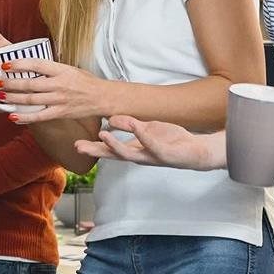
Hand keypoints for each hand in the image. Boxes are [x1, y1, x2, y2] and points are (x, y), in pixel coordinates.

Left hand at [0, 58, 107, 123]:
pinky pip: (39, 116)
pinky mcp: (60, 113)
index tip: (6, 65)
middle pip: (30, 84)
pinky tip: (12, 115)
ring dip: (14, 98)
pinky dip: (25, 117)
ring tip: (1, 96)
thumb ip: (51, 68)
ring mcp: (60, 100)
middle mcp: (59, 84)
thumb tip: (30, 65)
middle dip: (11, 83)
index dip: (19, 64)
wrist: (102, 97)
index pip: (36, 64)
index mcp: (61, 70)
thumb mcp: (69, 68)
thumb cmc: (85, 81)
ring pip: (31, 100)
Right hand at [74, 115, 225, 170]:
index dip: (93, 148)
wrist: (197, 150)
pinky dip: (143, 136)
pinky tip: (136, 127)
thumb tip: (112, 117)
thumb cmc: (170, 141)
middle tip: (80, 147)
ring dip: (115, 145)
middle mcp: (140, 156)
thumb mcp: (147, 129)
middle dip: (96, 151)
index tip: (76, 145)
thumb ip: (130, 124)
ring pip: (130, 153)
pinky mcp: (165, 154)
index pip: (110, 150)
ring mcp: (151, 156)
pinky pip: (152, 144)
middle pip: (114, 156)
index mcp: (135, 150)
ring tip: (102, 135)